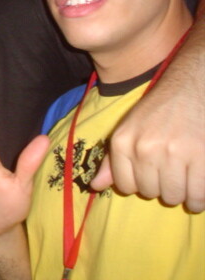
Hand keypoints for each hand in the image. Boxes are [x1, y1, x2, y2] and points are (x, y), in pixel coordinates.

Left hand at [91, 87, 204, 211]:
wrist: (189, 90)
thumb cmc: (156, 112)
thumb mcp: (127, 130)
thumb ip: (112, 160)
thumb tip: (95, 186)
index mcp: (123, 142)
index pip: (125, 185)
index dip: (138, 183)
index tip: (148, 175)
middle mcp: (144, 148)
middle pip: (150, 192)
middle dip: (159, 187)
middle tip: (169, 172)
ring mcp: (174, 153)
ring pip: (173, 196)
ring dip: (180, 193)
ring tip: (184, 178)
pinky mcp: (201, 157)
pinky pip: (198, 195)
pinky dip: (199, 198)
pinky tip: (198, 188)